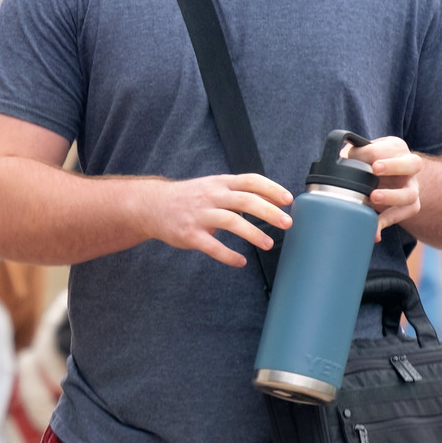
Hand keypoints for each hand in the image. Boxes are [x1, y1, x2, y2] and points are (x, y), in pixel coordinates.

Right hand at [135, 173, 292, 267]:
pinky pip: (212, 246)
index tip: (288, 199)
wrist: (153, 206)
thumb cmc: (189, 197)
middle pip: (245, 200)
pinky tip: (240, 261)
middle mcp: (211, 196)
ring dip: (253, 233)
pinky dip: (228, 255)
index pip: (250, 181)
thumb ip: (237, 193)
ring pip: (231, 221)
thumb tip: (272, 203)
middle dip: (268, 212)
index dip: (271, 188)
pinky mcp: (190, 234)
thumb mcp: (212, 186)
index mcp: (220, 183)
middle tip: (287, 223)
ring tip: (268, 244)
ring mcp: (200, 215)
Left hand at [349, 136, 421, 234]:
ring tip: (373, 198)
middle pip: (413, 163)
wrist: (388, 178)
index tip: (358, 156)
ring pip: (410, 194)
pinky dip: (387, 223)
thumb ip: (352, 154)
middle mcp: (410, 166)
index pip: (388, 147)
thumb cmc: (370, 162)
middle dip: (394, 166)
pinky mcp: (410, 206)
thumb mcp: (362, 152)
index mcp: (397, 148)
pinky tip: (375, 231)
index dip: (372, 152)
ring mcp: (412, 187)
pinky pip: (403, 215)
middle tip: (375, 169)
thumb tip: (336, 161)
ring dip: (392, 197)